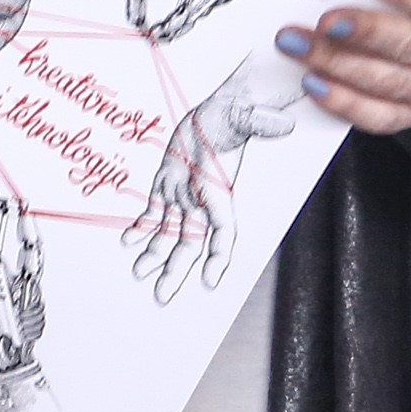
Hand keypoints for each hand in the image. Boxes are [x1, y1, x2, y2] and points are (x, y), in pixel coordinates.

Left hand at [125, 43, 305, 302]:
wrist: (217, 114)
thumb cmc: (233, 117)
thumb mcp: (244, 117)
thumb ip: (259, 122)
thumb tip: (282, 122)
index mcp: (221, 192)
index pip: (223, 233)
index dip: (218, 258)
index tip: (211, 281)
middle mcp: (203, 202)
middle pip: (190, 245)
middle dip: (176, 271)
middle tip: (162, 296)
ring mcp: (185, 197)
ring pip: (168, 234)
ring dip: (154, 255)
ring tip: (139, 274)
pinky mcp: (168, 187)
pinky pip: (154, 214)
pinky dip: (141, 228)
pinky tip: (128, 242)